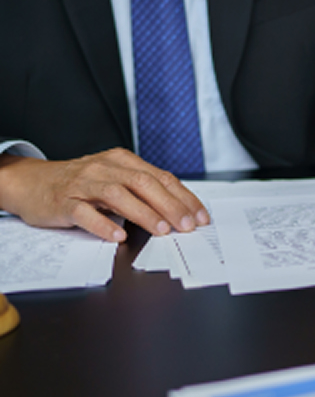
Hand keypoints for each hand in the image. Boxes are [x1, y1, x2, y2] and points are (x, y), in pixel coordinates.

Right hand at [0, 148, 209, 241]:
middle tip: (187, 225)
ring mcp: (83, 184)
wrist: (32, 181)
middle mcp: (105, 168)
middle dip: (170, 206)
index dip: (184, 198)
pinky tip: (118, 235)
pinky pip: (84, 212)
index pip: (161, 177)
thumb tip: (180, 210)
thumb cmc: (81, 183)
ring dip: (143, 213)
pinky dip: (102, 224)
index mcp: (123, 161)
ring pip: (118, 194)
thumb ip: (143, 190)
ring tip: (162, 230)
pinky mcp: (63, 201)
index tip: (200, 216)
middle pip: (144, 183)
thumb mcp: (115, 179)